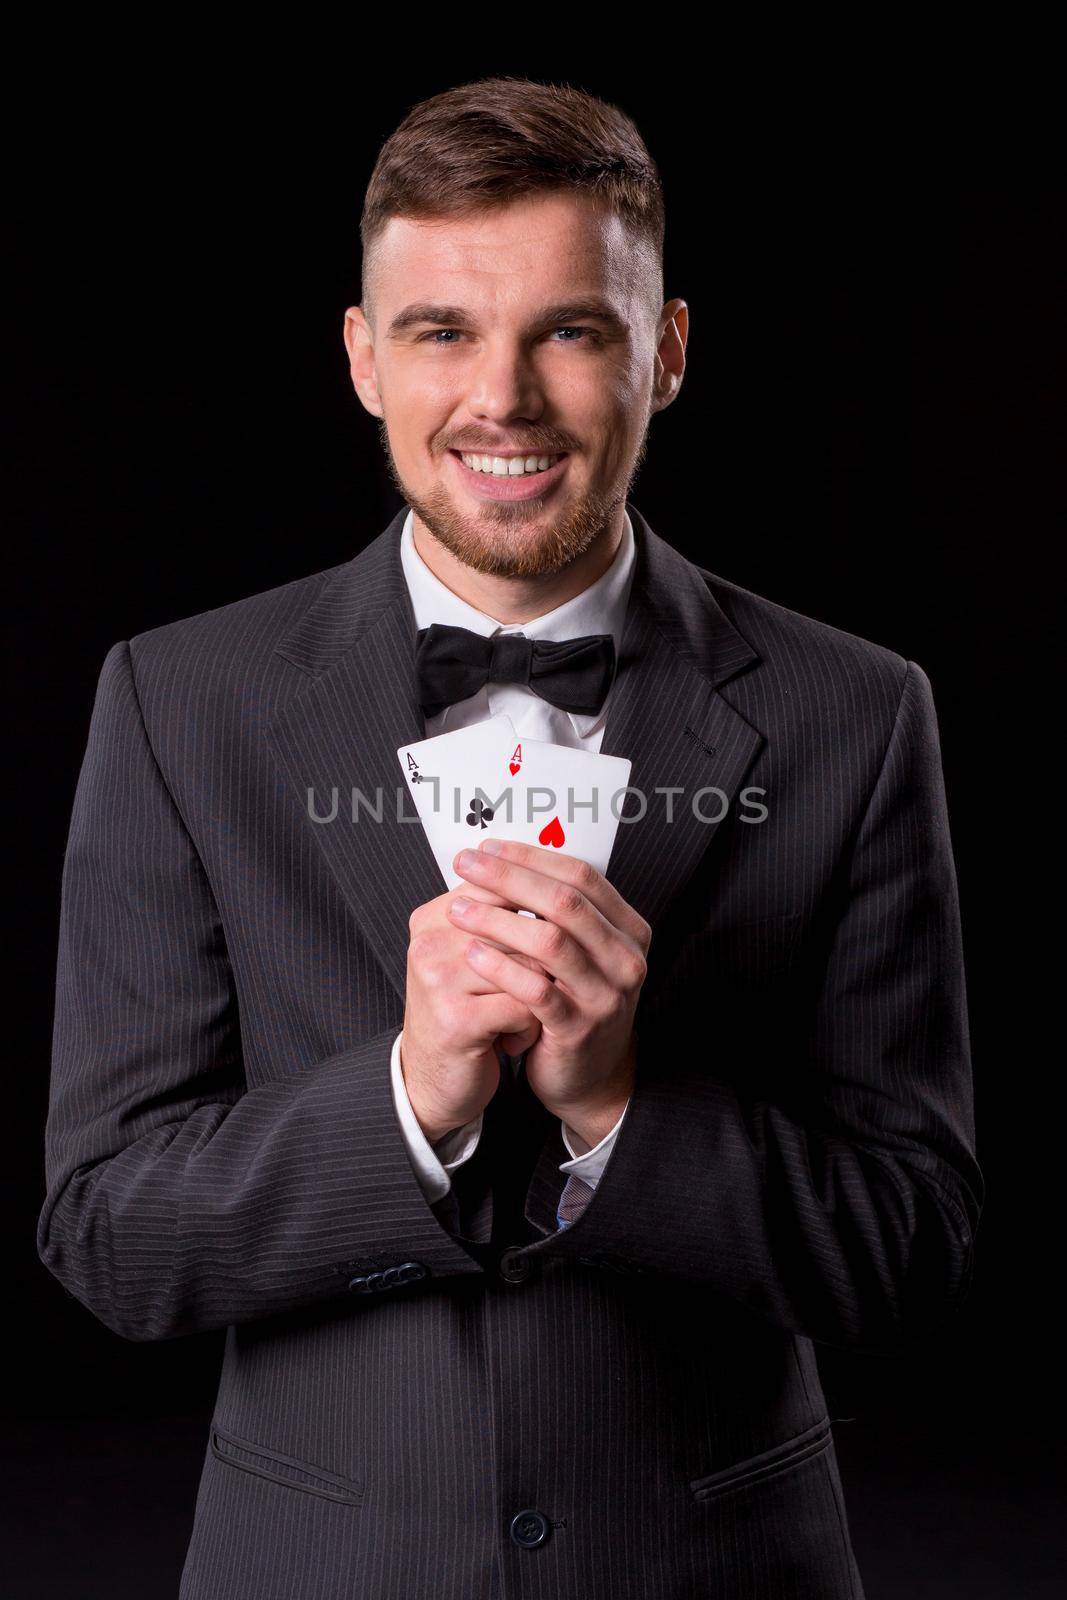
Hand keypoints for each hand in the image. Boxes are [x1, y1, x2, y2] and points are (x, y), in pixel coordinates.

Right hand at [402, 880, 548, 1142]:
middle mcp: (430, 942)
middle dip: (541, 962)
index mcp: (433, 918)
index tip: (543, 946)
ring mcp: (439, 980)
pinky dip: (530, 1026)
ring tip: (521, 1015)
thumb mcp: (474, 959)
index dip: (538, 914)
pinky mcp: (456, 1020)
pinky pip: (525, 1005)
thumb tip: (558, 883)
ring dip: (539, 996)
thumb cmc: (465, 1015)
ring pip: (530, 966)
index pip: (501, 887)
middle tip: (535, 988)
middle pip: (521, 926)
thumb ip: (501, 918)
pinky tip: (514, 1039)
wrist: (434, 1083)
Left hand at [450, 839, 650, 1147]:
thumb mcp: (579, 954)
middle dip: (509, 878)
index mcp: (628, 930)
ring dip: (498, 920)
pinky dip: (501, 968)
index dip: (530, 857)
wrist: (588, 1078)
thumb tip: (504, 858)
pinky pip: (536, 990)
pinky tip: (471, 953)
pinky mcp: (578, 1029)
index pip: (581, 876)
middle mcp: (625, 959)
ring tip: (457, 910)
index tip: (487, 848)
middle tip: (466, 864)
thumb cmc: (574, 1004)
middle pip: (565, 902)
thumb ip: (559, 912)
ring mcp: (605, 996)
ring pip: (551, 942)